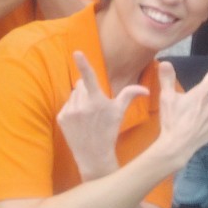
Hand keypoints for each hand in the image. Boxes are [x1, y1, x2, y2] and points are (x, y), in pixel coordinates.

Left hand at [56, 51, 148, 178]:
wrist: (94, 155)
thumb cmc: (109, 131)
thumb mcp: (120, 112)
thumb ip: (130, 95)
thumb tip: (146, 90)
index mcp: (97, 100)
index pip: (89, 77)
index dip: (83, 63)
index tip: (76, 52)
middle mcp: (81, 105)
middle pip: (81, 84)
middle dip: (87, 89)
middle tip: (95, 105)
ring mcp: (70, 112)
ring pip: (73, 94)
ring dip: (80, 98)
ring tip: (87, 115)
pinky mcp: (61, 118)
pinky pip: (66, 104)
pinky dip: (72, 108)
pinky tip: (79, 121)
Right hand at [156, 52, 207, 169]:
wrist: (176, 147)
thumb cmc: (171, 120)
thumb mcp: (166, 98)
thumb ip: (166, 78)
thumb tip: (165, 62)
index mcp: (201, 94)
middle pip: (203, 98)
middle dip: (194, 102)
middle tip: (181, 111)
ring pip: (205, 112)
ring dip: (197, 114)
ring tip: (184, 123)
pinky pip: (207, 125)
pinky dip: (200, 126)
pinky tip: (191, 131)